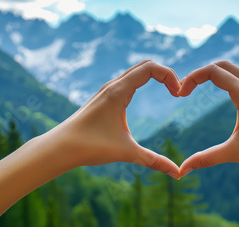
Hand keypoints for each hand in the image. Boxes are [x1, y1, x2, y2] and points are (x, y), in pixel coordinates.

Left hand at [47, 60, 180, 178]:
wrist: (59, 147)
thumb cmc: (89, 146)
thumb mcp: (127, 152)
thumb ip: (154, 161)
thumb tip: (177, 174)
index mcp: (118, 91)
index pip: (150, 68)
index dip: (169, 75)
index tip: (178, 93)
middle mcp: (112, 86)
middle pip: (145, 65)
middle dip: (165, 73)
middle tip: (177, 91)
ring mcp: (106, 91)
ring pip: (134, 71)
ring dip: (154, 76)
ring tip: (169, 90)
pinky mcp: (103, 99)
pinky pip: (126, 81)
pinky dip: (142, 82)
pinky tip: (144, 98)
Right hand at [178, 60, 238, 175]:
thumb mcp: (234, 152)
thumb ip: (206, 158)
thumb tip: (182, 170)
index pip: (213, 72)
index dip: (192, 78)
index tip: (181, 93)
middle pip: (221, 65)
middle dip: (200, 73)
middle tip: (186, 88)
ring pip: (233, 70)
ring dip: (214, 75)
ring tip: (197, 89)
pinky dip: (226, 80)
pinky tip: (221, 95)